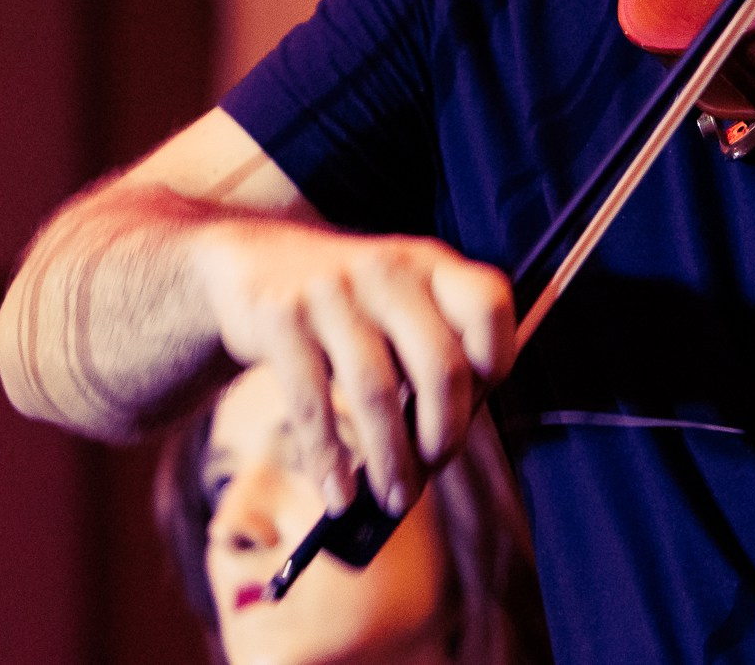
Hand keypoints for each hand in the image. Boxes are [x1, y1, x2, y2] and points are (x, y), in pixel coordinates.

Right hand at [190, 219, 512, 516]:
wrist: (258, 257)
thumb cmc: (351, 301)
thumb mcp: (403, 298)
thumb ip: (435, 350)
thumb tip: (447, 444)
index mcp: (433, 265)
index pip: (489, 306)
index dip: (496, 363)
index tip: (477, 407)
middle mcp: (389, 271)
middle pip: (441, 365)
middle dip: (443, 434)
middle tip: (433, 469)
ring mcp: (333, 293)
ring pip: (377, 393)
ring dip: (390, 460)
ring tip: (394, 496)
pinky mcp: (283, 320)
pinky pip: (312, 405)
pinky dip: (329, 461)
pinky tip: (339, 493)